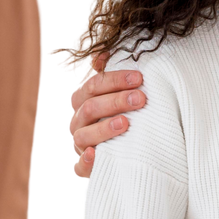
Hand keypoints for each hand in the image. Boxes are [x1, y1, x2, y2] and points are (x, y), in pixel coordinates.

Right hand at [64, 54, 144, 179]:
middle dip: (116, 101)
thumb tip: (107, 52)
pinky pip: (79, 166)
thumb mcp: (116, 94)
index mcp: (82, 99)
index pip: (93, 84)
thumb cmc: (120, 116)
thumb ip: (110, 75)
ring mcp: (79, 145)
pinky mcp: (84, 167)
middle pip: (90, 107)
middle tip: (141, 98)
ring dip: (104, 128)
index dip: (115, 79)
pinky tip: (96, 154)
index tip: (140, 77)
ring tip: (126, 123)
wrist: (122, 154)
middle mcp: (77, 121)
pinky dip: (86, 161)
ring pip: (84, 134)